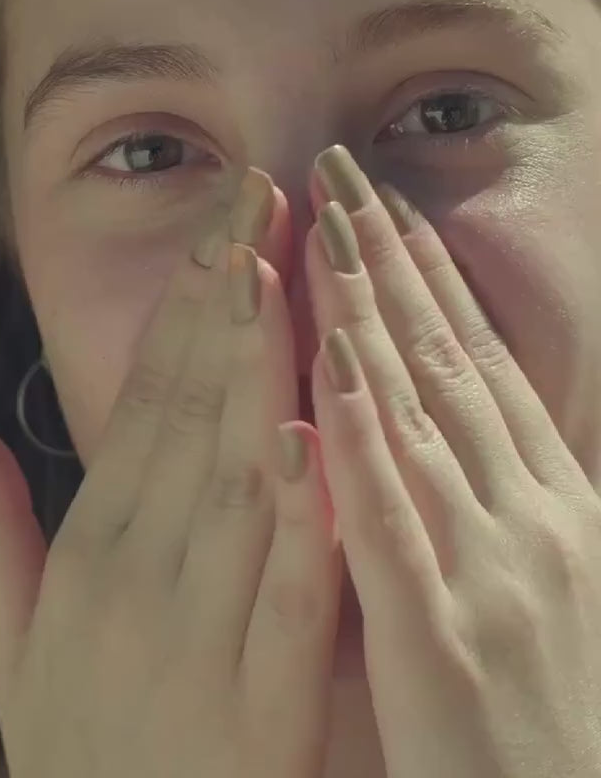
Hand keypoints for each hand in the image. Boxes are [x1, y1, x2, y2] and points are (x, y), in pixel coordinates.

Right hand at [0, 170, 338, 777]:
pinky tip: (305, 430)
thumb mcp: (18, 639)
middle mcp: (138, 580)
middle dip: (227, 299)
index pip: (141, 403)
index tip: (217, 228)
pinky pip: (285, 591)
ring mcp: (198, 638)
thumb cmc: (83, 746)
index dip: (180, 310)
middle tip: (257, 198)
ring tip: (275, 268)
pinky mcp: (264, 703)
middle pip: (189, 413)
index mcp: (90, 554)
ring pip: (233, 479)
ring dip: (256, 369)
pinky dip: (296, 512)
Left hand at [306, 144, 600, 777]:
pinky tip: (328, 367)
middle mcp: (530, 513)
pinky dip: (364, 436)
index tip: (385, 207)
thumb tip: (461, 411)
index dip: (430, 277)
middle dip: (393, 261)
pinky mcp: (446, 637)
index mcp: (550, 501)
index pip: (478, 361)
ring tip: (326, 228)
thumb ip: (504, 495)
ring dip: (370, 315)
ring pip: (422, 413)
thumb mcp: (552, 580)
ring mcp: (492, 568)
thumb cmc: (562, 714)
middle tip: (343, 173)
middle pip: (449, 361)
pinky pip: (396, 519)